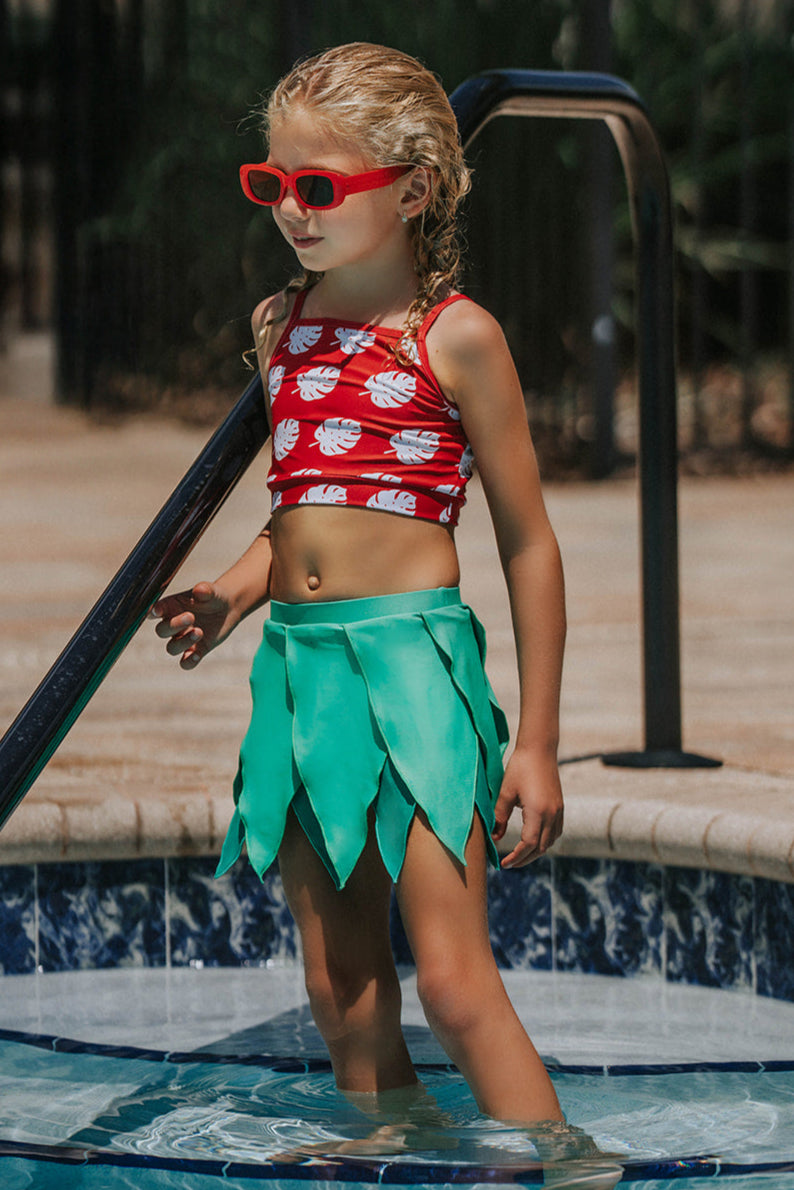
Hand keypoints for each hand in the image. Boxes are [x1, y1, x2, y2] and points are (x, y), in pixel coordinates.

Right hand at [149, 581, 238, 669]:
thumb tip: (199, 590)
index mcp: (171, 607)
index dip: (154, 613)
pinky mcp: (196, 650)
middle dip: (174, 626)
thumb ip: (205, 590)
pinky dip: (189, 662)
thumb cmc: (213, 596)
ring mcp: (183, 639)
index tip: (158, 611)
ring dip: (183, 642)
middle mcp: (174, 625)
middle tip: (191, 617)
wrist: (228, 608)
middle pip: (162, 631)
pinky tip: (196, 655)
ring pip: (172, 648)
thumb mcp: (211, 591)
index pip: (156, 611)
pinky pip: (186, 662)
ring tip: (199, 631)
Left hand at [491, 748, 563, 868]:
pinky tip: (534, 840)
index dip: (516, 857)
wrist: (539, 749)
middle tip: (509, 864)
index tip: (503, 864)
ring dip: (536, 851)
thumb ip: (499, 817)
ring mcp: (558, 811)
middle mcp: (552, 814)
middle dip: (525, 859)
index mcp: (538, 812)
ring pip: (550, 841)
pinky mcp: (560, 806)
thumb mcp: (505, 793)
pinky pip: (556, 832)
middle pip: (541, 847)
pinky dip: (545, 841)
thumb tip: (494, 838)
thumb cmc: (520, 767)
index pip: (528, 844)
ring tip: (520, 855)